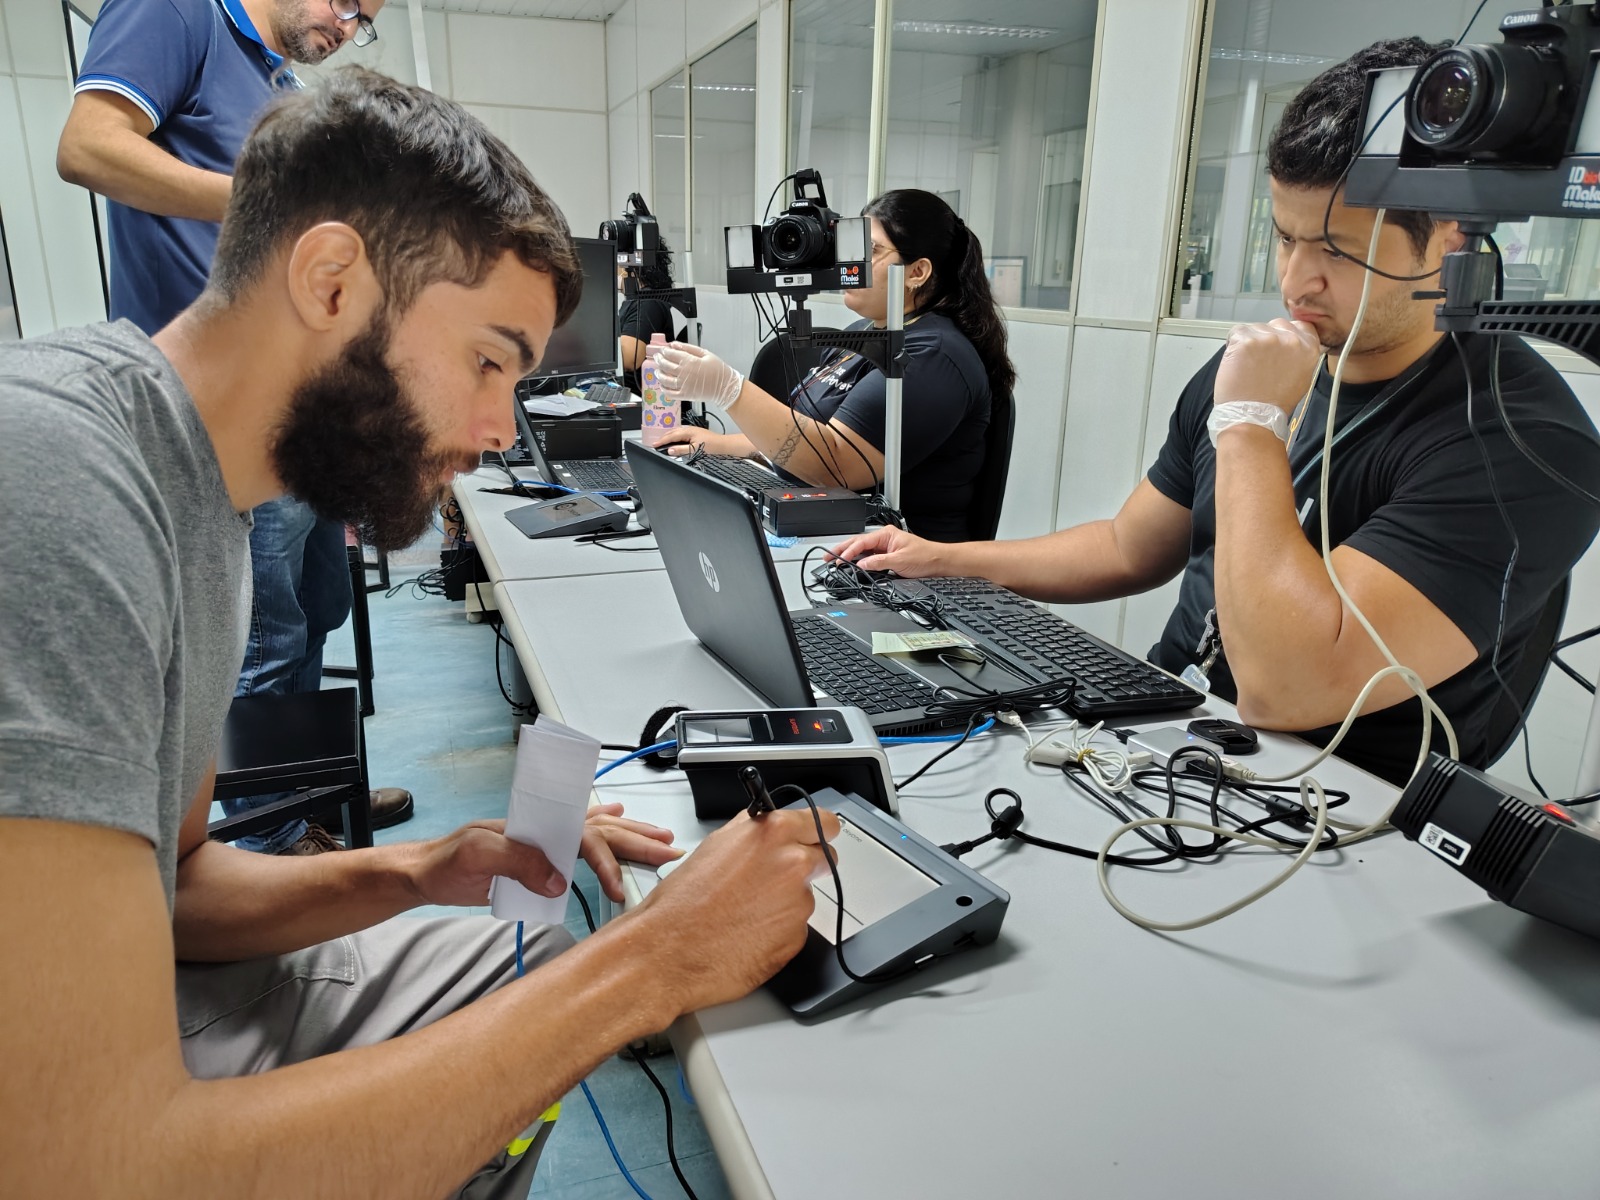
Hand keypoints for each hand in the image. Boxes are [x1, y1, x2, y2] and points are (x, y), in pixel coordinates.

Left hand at [406, 806, 679, 907]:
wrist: (426, 873)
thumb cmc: (446, 861)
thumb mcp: (477, 856)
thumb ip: (519, 863)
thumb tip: (559, 879)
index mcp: (536, 824)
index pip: (584, 837)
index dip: (606, 859)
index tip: (620, 887)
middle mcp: (545, 828)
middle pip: (601, 830)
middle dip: (638, 839)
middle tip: (669, 850)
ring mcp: (544, 841)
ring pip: (598, 832)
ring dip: (631, 834)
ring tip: (660, 837)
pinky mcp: (539, 857)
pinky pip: (580, 840)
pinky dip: (604, 828)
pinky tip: (618, 816)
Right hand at [634, 808, 840, 1013]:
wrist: (669, 950)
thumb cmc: (681, 902)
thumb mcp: (715, 845)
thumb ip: (753, 833)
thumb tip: (767, 829)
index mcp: (773, 833)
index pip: (824, 824)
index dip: (817, 833)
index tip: (815, 839)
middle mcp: (793, 865)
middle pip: (826, 859)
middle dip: (807, 867)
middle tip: (775, 880)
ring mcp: (798, 904)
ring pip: (805, 897)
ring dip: (785, 902)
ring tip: (745, 912)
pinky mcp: (796, 938)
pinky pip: (795, 928)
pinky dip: (777, 930)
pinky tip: (747, 932)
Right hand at [652, 428, 755, 459]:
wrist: (724, 445)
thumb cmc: (713, 446)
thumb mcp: (695, 449)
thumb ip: (681, 450)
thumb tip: (670, 450)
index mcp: (688, 431)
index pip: (671, 436)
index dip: (661, 440)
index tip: (653, 445)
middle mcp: (689, 429)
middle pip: (672, 432)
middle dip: (663, 437)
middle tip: (655, 443)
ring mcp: (692, 430)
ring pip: (676, 432)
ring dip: (668, 436)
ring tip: (661, 442)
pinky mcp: (695, 433)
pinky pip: (681, 433)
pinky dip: (674, 436)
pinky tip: (674, 440)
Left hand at [654, 343, 745, 410]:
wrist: (725, 387)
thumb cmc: (718, 370)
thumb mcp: (705, 353)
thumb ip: (689, 348)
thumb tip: (675, 344)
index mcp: (690, 361)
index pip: (671, 354)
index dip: (665, 351)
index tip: (663, 350)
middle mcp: (684, 373)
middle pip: (665, 365)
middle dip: (659, 360)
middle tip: (657, 357)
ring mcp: (684, 385)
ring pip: (665, 379)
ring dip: (659, 374)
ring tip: (658, 371)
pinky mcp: (685, 395)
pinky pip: (670, 393)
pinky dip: (664, 389)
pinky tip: (662, 385)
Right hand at [827, 526, 944, 576]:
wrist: (938, 562)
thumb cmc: (925, 557)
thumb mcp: (900, 561)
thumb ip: (879, 563)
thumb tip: (862, 565)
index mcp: (886, 534)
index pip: (861, 542)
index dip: (848, 552)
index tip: (839, 560)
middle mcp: (884, 538)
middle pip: (858, 543)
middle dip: (842, 550)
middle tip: (827, 557)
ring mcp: (885, 546)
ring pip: (862, 550)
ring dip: (849, 555)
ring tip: (835, 560)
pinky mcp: (887, 555)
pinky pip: (869, 557)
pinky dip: (859, 561)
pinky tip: (852, 565)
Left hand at [1213, 318, 1321, 413]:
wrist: (1254, 417)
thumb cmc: (1275, 402)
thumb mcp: (1302, 376)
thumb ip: (1300, 354)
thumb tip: (1293, 341)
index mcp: (1308, 347)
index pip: (1300, 325)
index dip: (1285, 334)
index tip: (1277, 345)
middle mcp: (1291, 339)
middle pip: (1276, 324)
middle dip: (1266, 338)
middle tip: (1259, 360)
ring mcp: (1267, 338)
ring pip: (1254, 327)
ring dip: (1248, 342)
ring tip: (1248, 365)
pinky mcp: (1245, 340)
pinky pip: (1236, 332)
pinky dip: (1232, 344)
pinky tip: (1237, 362)